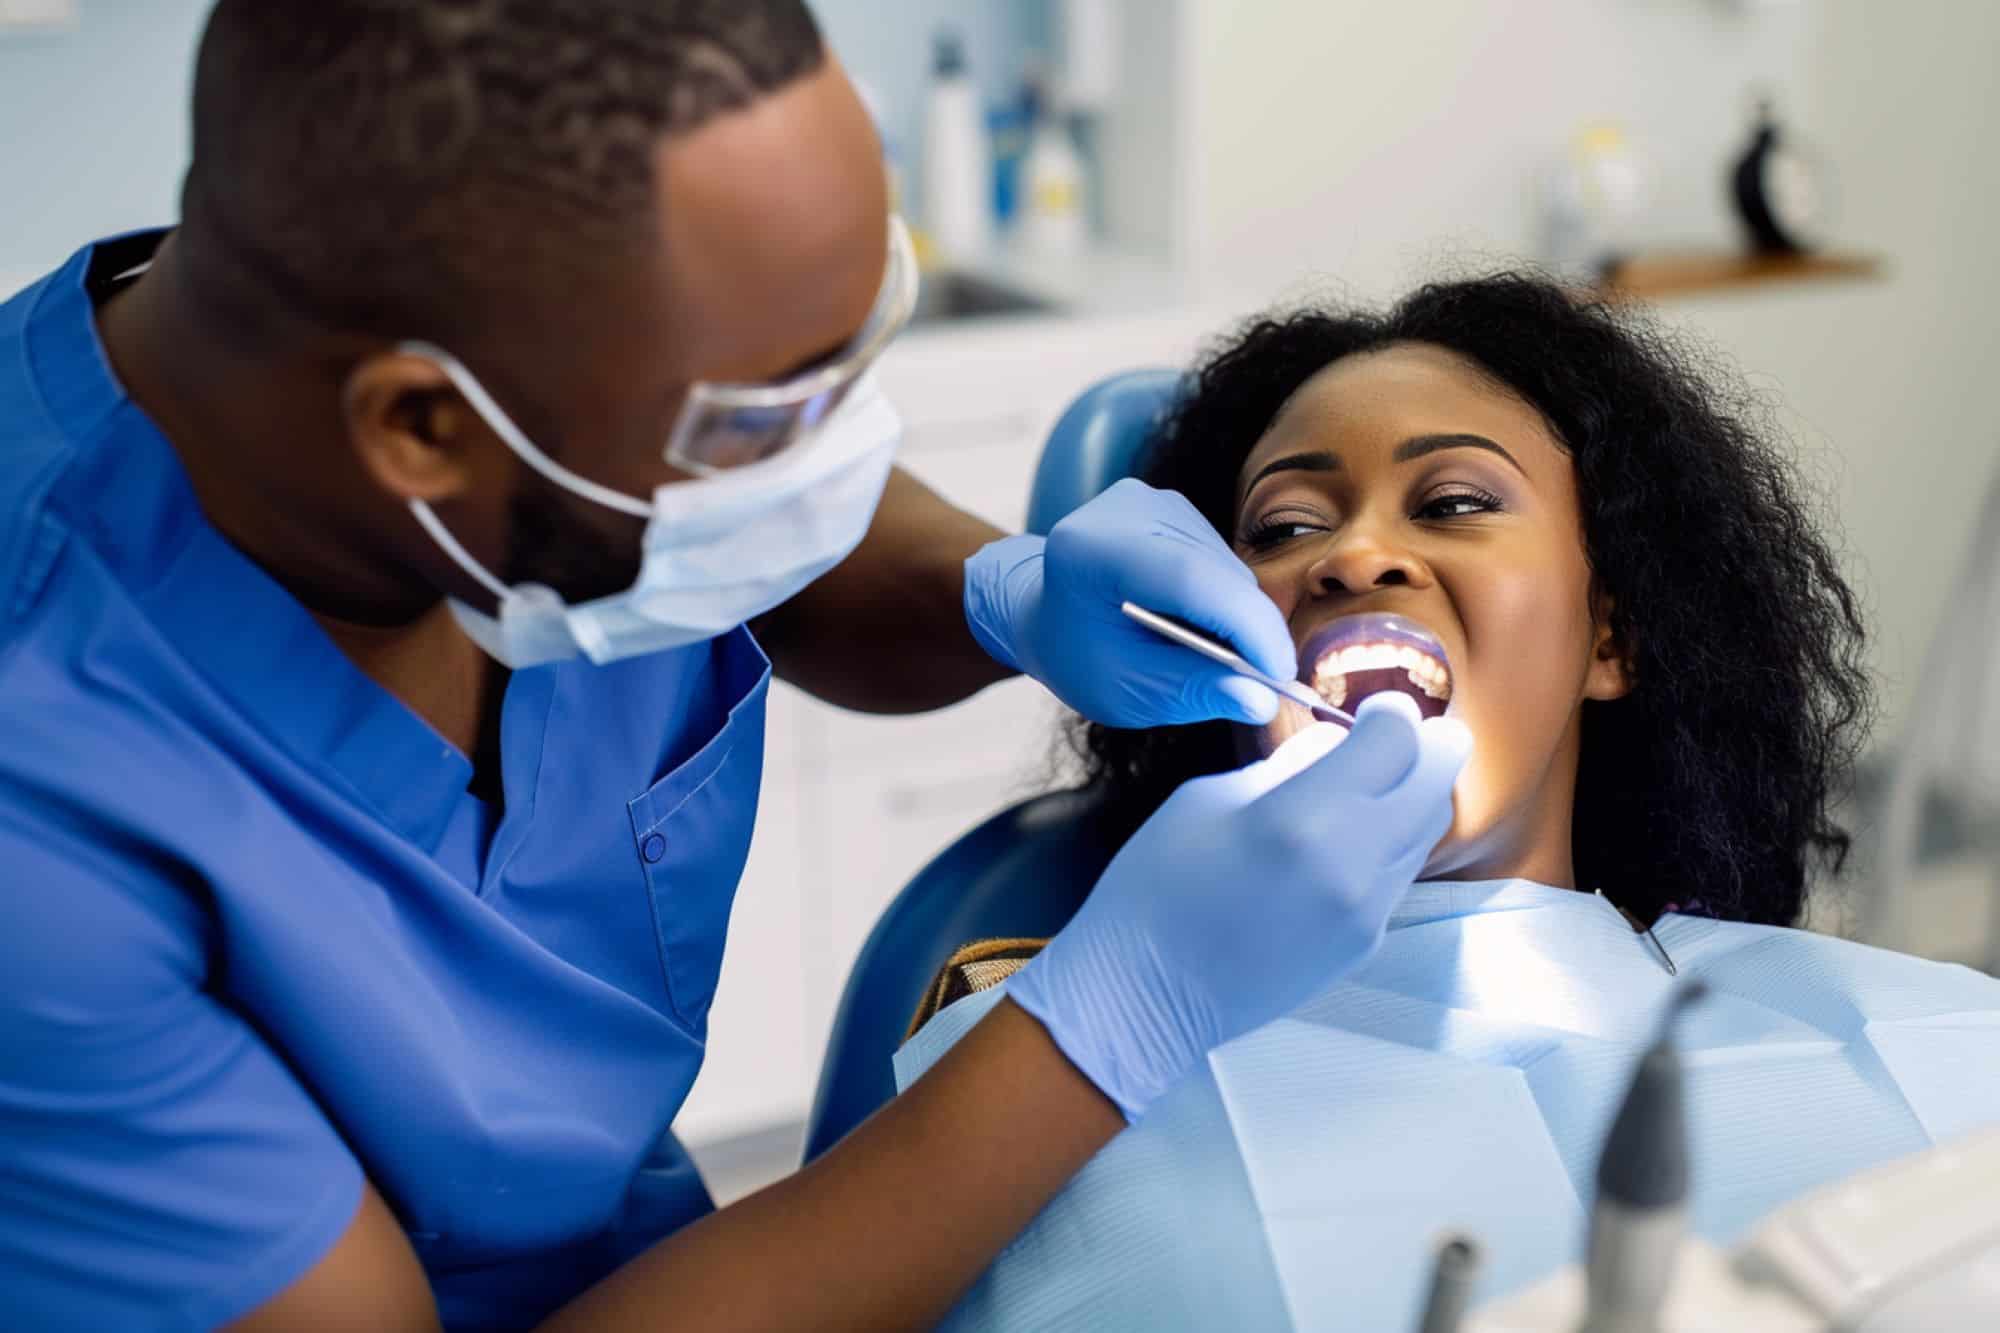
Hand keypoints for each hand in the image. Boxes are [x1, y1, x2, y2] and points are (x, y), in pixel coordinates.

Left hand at [963, 479, 1297, 726]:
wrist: (1043, 613)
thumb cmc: (1076, 654)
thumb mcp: (1124, 690)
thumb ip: (1191, 692)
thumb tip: (1262, 700)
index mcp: (1089, 551)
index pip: (1188, 579)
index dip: (1245, 626)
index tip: (1281, 675)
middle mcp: (1124, 510)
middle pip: (1215, 571)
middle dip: (1251, 631)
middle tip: (1262, 685)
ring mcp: (1150, 500)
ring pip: (1227, 567)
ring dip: (1238, 617)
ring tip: (1218, 658)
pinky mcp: (1171, 505)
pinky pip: (1220, 559)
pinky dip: (1225, 600)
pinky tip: (1200, 625)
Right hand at [1008, 692, 1472, 1120]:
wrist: (1148, 995)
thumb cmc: (1157, 886)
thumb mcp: (1206, 799)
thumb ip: (1284, 768)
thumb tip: (1335, 745)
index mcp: (1304, 817)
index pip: (1397, 742)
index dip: (1392, 715)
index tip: (1375, 711)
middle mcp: (1352, 864)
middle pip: (1436, 783)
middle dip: (1427, 747)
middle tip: (1403, 737)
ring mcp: (1366, 911)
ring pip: (1426, 830)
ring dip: (1408, 797)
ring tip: (1366, 789)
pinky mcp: (1366, 944)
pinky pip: (1397, 874)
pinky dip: (1386, 844)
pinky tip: (1341, 845)